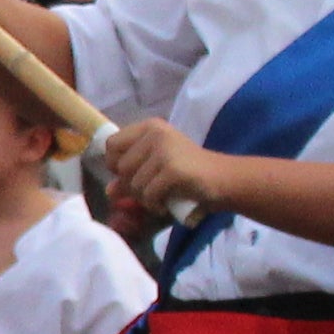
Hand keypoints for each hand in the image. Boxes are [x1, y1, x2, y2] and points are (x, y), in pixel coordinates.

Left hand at [89, 119, 222, 224]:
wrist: (223, 179)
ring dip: (144, 198)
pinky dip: (155, 205)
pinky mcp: (173, 169)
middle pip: (121, 167)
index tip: (131, 174)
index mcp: (150, 128)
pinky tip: (166, 204)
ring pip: (133, 183)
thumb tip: (109, 190)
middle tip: (150, 191)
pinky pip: (148, 194)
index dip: (115, 164)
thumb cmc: (188, 173)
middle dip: (131, 186)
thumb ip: (132, 175)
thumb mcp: (156, 169)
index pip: (112, 144)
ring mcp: (165, 150)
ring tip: (161, 197)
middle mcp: (155, 134)